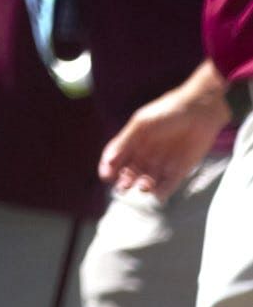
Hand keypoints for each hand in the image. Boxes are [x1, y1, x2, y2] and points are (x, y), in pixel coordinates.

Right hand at [99, 81, 226, 199]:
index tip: (106, 176)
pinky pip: (169, 185)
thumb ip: (125, 141)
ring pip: (148, 180)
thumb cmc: (167, 112)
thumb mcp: (141, 124)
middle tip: (123, 187)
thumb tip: (109, 160)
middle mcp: (146, 154)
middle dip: (125, 180)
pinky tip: (158, 194)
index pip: (117, 157)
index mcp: (134, 141)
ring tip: (143, 187)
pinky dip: (162, 192)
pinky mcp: (180, 170)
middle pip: (131, 172)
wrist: (200, 112)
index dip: (109, 167)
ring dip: (143, 186)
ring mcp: (163, 163)